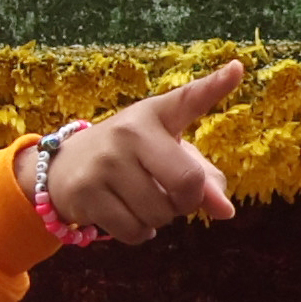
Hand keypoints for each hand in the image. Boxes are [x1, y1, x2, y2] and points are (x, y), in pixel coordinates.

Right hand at [40, 62, 243, 241]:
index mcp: (154, 115)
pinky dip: (139, 233)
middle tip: (171, 196)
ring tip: (142, 203)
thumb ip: (203, 179)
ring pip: (158, 213)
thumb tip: (225, 211)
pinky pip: (133, 230)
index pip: (188, 99)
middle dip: (187, 202)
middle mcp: (129, 133)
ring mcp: (104, 163)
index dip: (215, 86)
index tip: (237, 69)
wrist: (63, 167)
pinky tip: (129, 218)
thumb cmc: (131, 158)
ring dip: (159, 219)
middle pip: (188, 183)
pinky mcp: (85, 193)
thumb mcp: (167, 155)